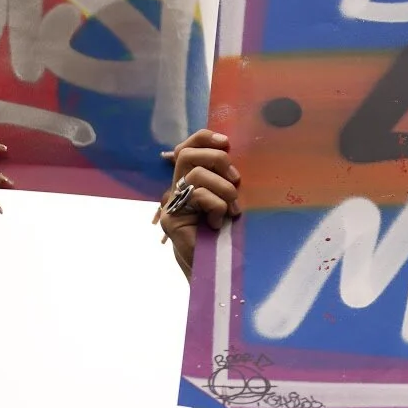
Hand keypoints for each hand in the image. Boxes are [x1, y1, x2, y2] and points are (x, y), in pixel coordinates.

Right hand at [156, 130, 239, 280]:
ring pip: (197, 175)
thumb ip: (225, 181)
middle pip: (189, 155)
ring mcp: (171, 204)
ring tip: (232, 209)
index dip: (204, 138)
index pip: (187, 148)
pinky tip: (218, 222)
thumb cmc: (223, 236)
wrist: (211, 269)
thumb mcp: (228, 201)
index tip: (227, 141)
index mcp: (189, 182)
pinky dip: (218, 206)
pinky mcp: (172, 219)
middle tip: (235, 180)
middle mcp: (176, 189)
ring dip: (224, 189)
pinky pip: (200, 196)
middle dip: (217, 160)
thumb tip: (234, 158)